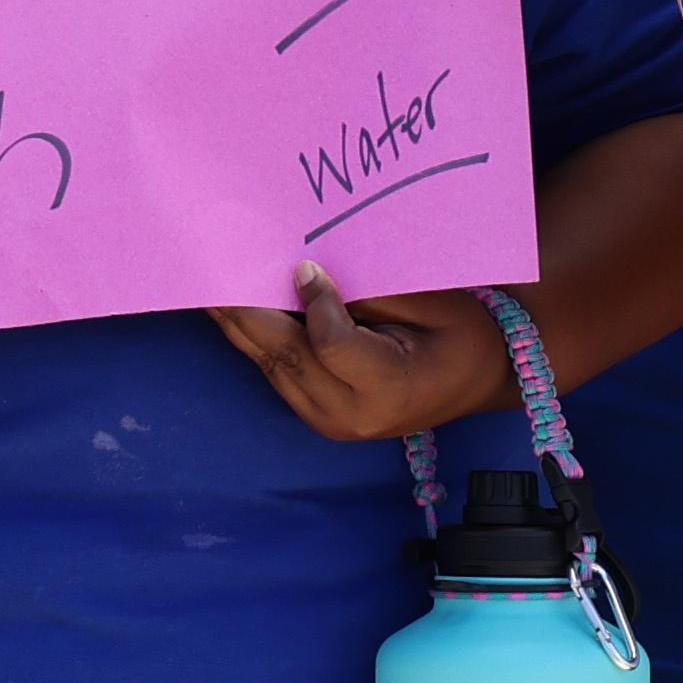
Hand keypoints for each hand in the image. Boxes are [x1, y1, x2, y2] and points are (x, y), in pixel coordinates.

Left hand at [205, 270, 505, 444]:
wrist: (477, 381)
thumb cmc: (462, 334)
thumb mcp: (433, 304)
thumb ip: (372, 291)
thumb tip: (309, 270)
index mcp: (388, 388)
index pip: (330, 344)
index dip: (312, 303)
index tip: (301, 263)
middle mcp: (349, 414)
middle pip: (285, 355)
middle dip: (244, 308)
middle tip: (213, 262)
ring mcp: (328, 420)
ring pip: (270, 363)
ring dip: (236, 321)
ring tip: (205, 277)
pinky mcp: (314, 413)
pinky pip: (275, 369)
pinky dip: (252, 334)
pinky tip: (229, 302)